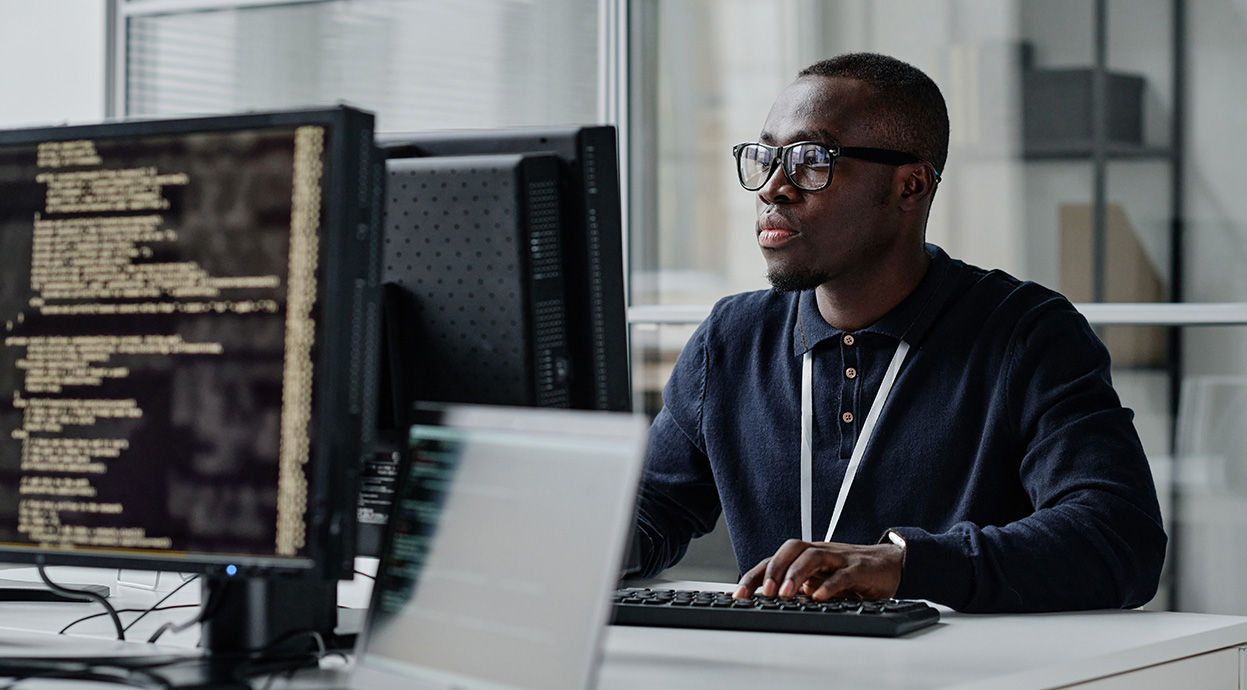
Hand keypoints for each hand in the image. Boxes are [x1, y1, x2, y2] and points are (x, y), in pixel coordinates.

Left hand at [733, 539, 903, 600]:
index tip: (738, 595)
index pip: (774, 560)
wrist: (890, 564)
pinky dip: (830, 586)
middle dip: (773, 570)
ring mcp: (839, 559)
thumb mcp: (819, 581)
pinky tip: (819, 597)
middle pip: (791, 550)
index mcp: (806, 557)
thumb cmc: (850, 572)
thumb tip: (767, 604)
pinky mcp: (859, 569)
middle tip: (763, 593)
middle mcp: (820, 553)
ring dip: (796, 574)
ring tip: (786, 594)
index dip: (754, 575)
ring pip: (813, 557)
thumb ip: (798, 589)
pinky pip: (842, 574)